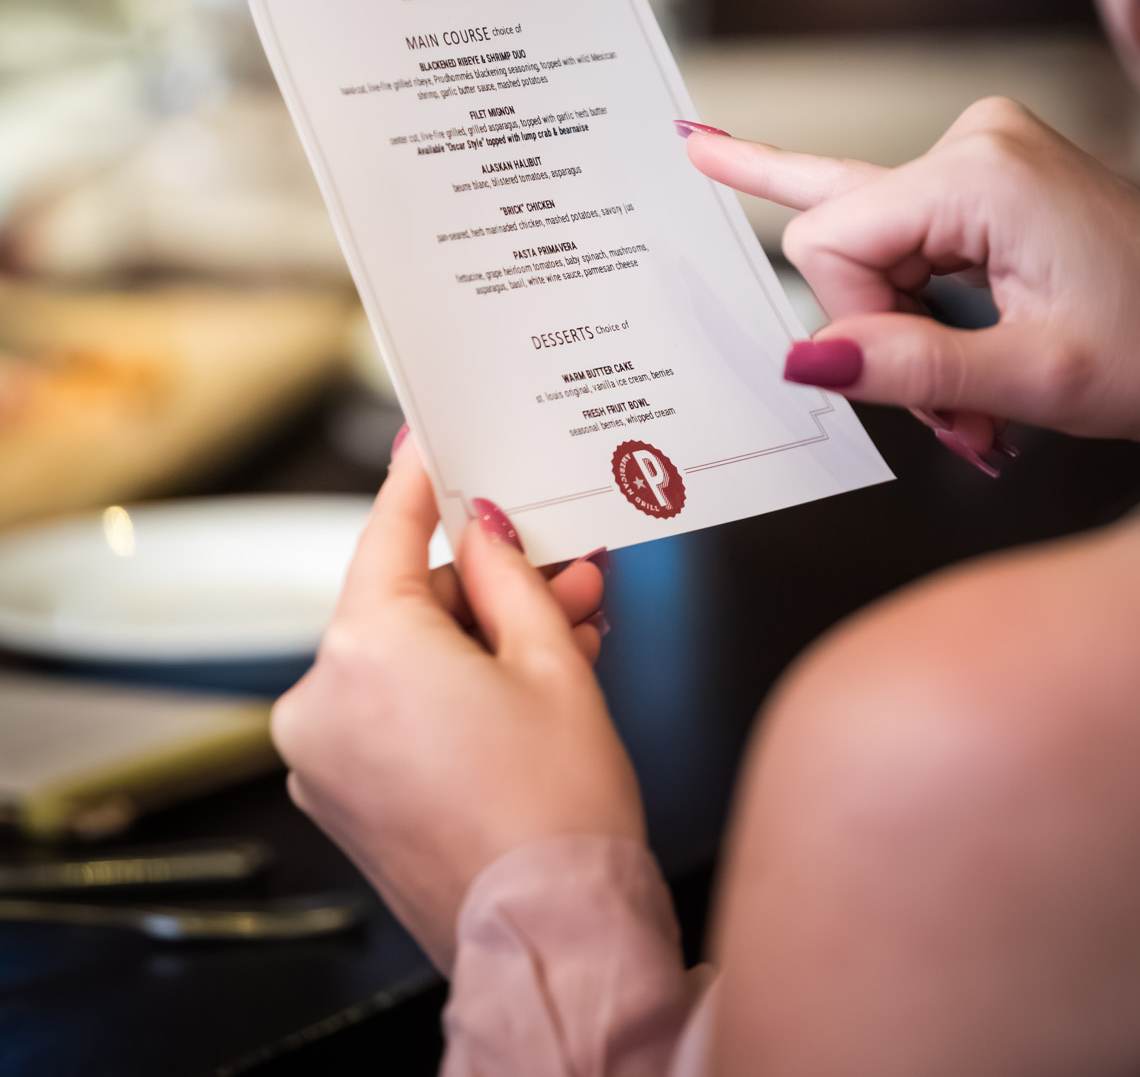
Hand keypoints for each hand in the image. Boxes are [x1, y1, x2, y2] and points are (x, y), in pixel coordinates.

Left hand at [271, 445, 644, 970]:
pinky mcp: (344, 798)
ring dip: (487, 643)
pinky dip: (456, 693)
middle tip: (566, 573)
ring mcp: (326, 757)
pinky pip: (398, 713)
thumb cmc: (554, 816)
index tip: (427, 442)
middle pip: (409, 602)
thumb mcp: (551, 661)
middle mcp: (323, 700)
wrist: (550, 939)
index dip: (419, 480)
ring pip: (411, 660)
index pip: (387, 531)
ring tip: (573, 631)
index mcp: (364, 650)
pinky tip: (532, 684)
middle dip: (492, 588)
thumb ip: (508, 574)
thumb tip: (484, 529)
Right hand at [685, 98, 1139, 452]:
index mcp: (982, 172)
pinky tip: (851, 277)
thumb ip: (914, 367)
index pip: (830, 238)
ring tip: (962, 392)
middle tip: (942, 406)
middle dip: (881, 333)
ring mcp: (983, 151)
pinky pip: (904, 235)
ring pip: (870, 245)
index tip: (911, 382)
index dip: (851, 324)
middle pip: (846, 236)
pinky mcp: (989, 176)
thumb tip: (809, 358)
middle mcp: (976, 141)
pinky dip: (913, 303)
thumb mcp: (1037, 378)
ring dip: (904, 329)